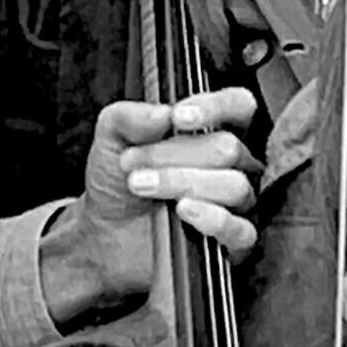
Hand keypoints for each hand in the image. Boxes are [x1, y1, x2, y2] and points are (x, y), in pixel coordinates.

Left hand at [39, 87, 259, 326]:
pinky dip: (212, 217)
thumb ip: (130, 116)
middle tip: (131, 162)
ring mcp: (235, 204)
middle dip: (174, 153)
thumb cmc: (118, 180)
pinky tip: (183, 210)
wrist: (105, 231)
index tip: (178, 118)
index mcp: (213, 130)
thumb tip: (162, 113)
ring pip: (234, 186)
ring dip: (181, 183)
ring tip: (140, 186)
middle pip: (229, 148)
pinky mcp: (231, 241)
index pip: (239, 106)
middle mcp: (232, 165)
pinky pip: (241, 230)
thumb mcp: (112, 137)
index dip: (216, 108)